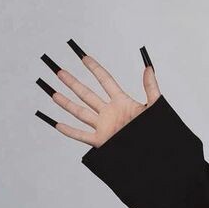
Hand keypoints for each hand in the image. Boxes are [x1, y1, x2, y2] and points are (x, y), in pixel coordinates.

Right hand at [37, 45, 159, 147]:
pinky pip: (82, 136)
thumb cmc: (155, 129)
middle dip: (73, 83)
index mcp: (122, 103)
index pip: (105, 81)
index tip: (84, 57)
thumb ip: (150, 87)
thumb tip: (148, 67)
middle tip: (59, 71)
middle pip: (87, 94)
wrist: (153, 150)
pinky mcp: (101, 141)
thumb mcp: (154, 106)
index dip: (95, 68)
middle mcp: (110, 113)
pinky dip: (69, 131)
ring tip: (53, 93)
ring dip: (66, 104)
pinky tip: (57, 124)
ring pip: (80, 113)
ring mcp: (104, 127)